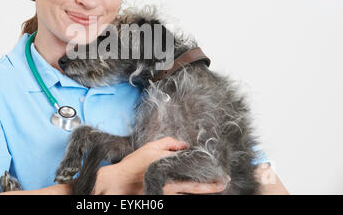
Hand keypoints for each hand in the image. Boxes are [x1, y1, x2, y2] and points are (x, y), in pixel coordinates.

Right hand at [93, 136, 229, 194]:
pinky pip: (180, 197)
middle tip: (224, 182)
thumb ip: (168, 143)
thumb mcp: (149, 147)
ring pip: (189, 193)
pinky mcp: (162, 199)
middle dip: (212, 185)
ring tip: (216, 187)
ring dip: (202, 190)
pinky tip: (195, 192)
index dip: (208, 170)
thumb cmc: (132, 165)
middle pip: (196, 186)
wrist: (118, 184)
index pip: (193, 168)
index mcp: (168, 166)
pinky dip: (189, 194)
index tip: (220, 171)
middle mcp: (170, 181)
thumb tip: (185, 145)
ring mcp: (167, 193)